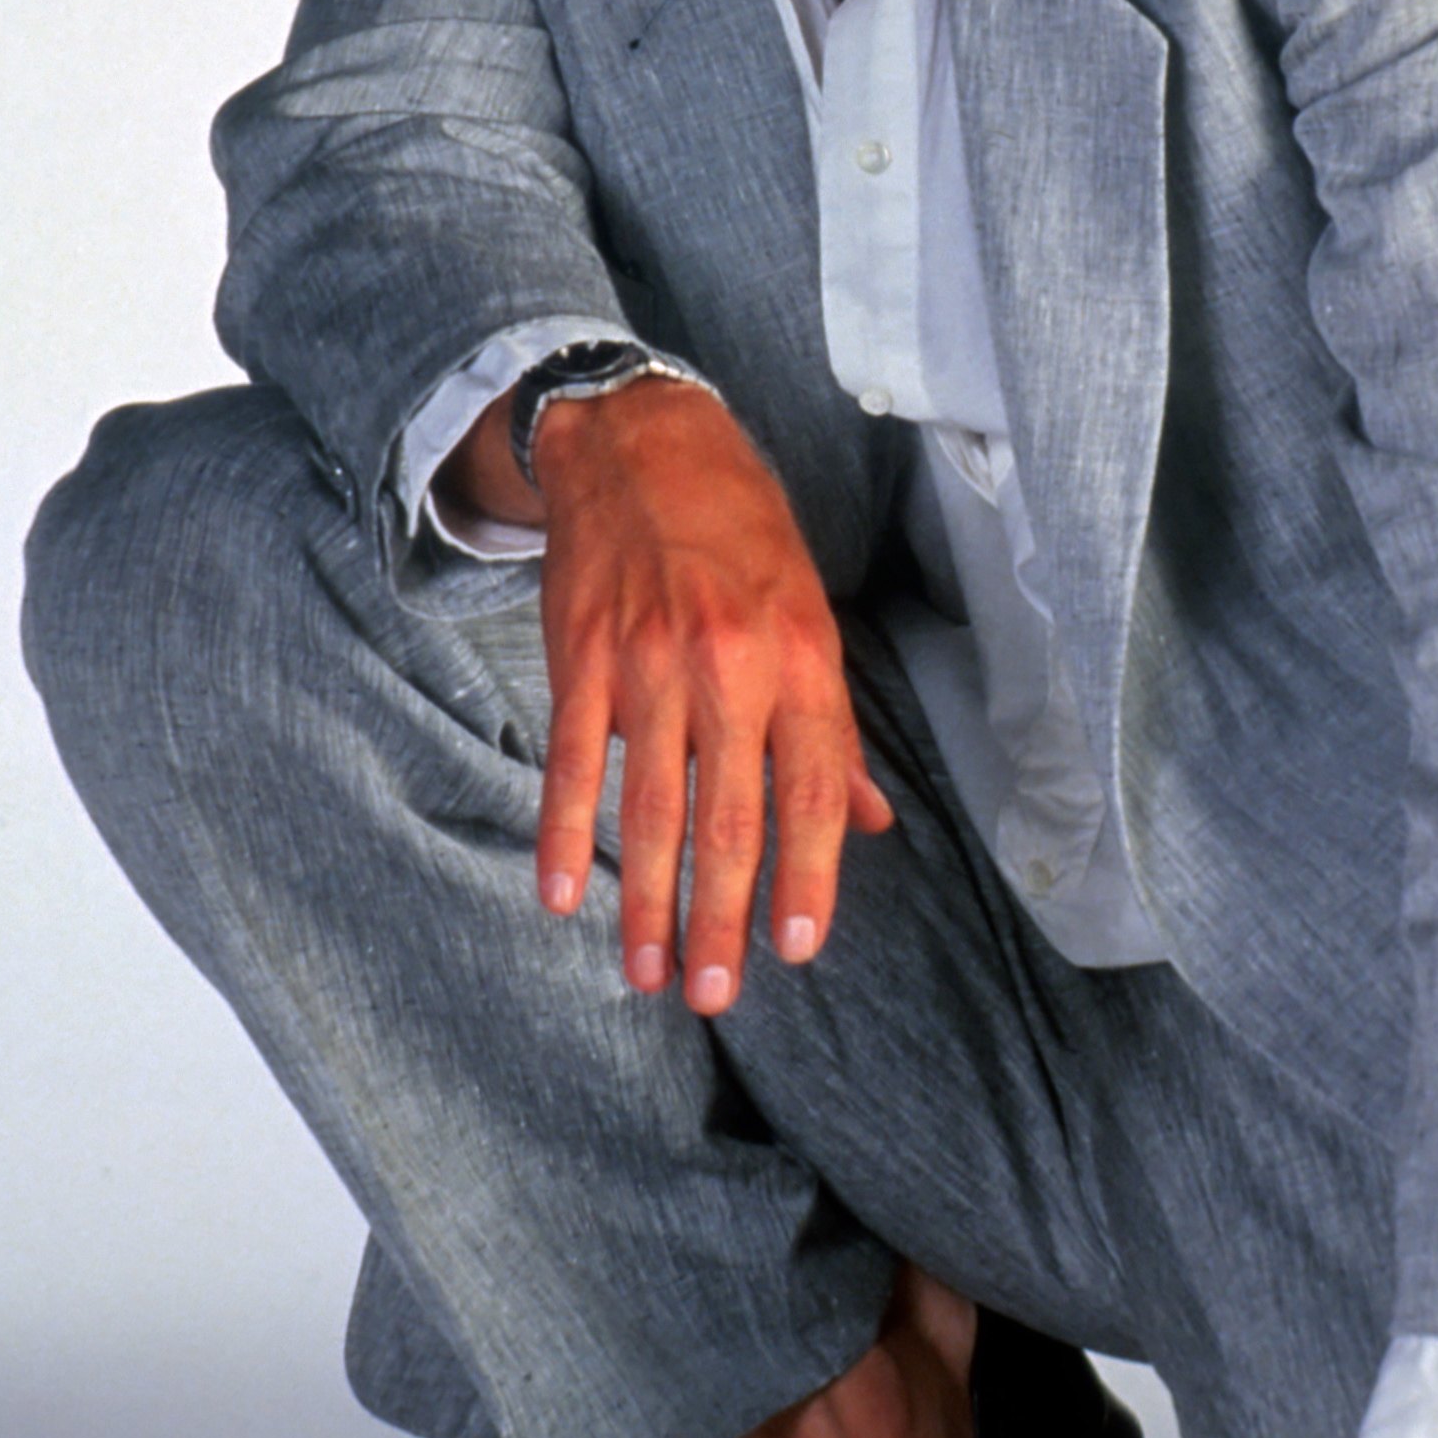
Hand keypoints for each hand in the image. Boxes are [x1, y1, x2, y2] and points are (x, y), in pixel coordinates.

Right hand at [514, 378, 893, 1010]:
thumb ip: (835, 726)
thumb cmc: (738, 532)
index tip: (797, 948)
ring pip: (650, 807)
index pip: (814, 790)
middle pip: (730, 817)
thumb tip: (875, 822)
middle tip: (716, 994)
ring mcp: (648, 664)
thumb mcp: (810, 612)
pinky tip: (562, 897)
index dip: (809, 876)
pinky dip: (564, 835)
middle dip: (724, 917)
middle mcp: (728, 665)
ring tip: (648, 971)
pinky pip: (572, 764)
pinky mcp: (580, 660)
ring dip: (648, 900)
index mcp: (799, 657)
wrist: (640, 443)